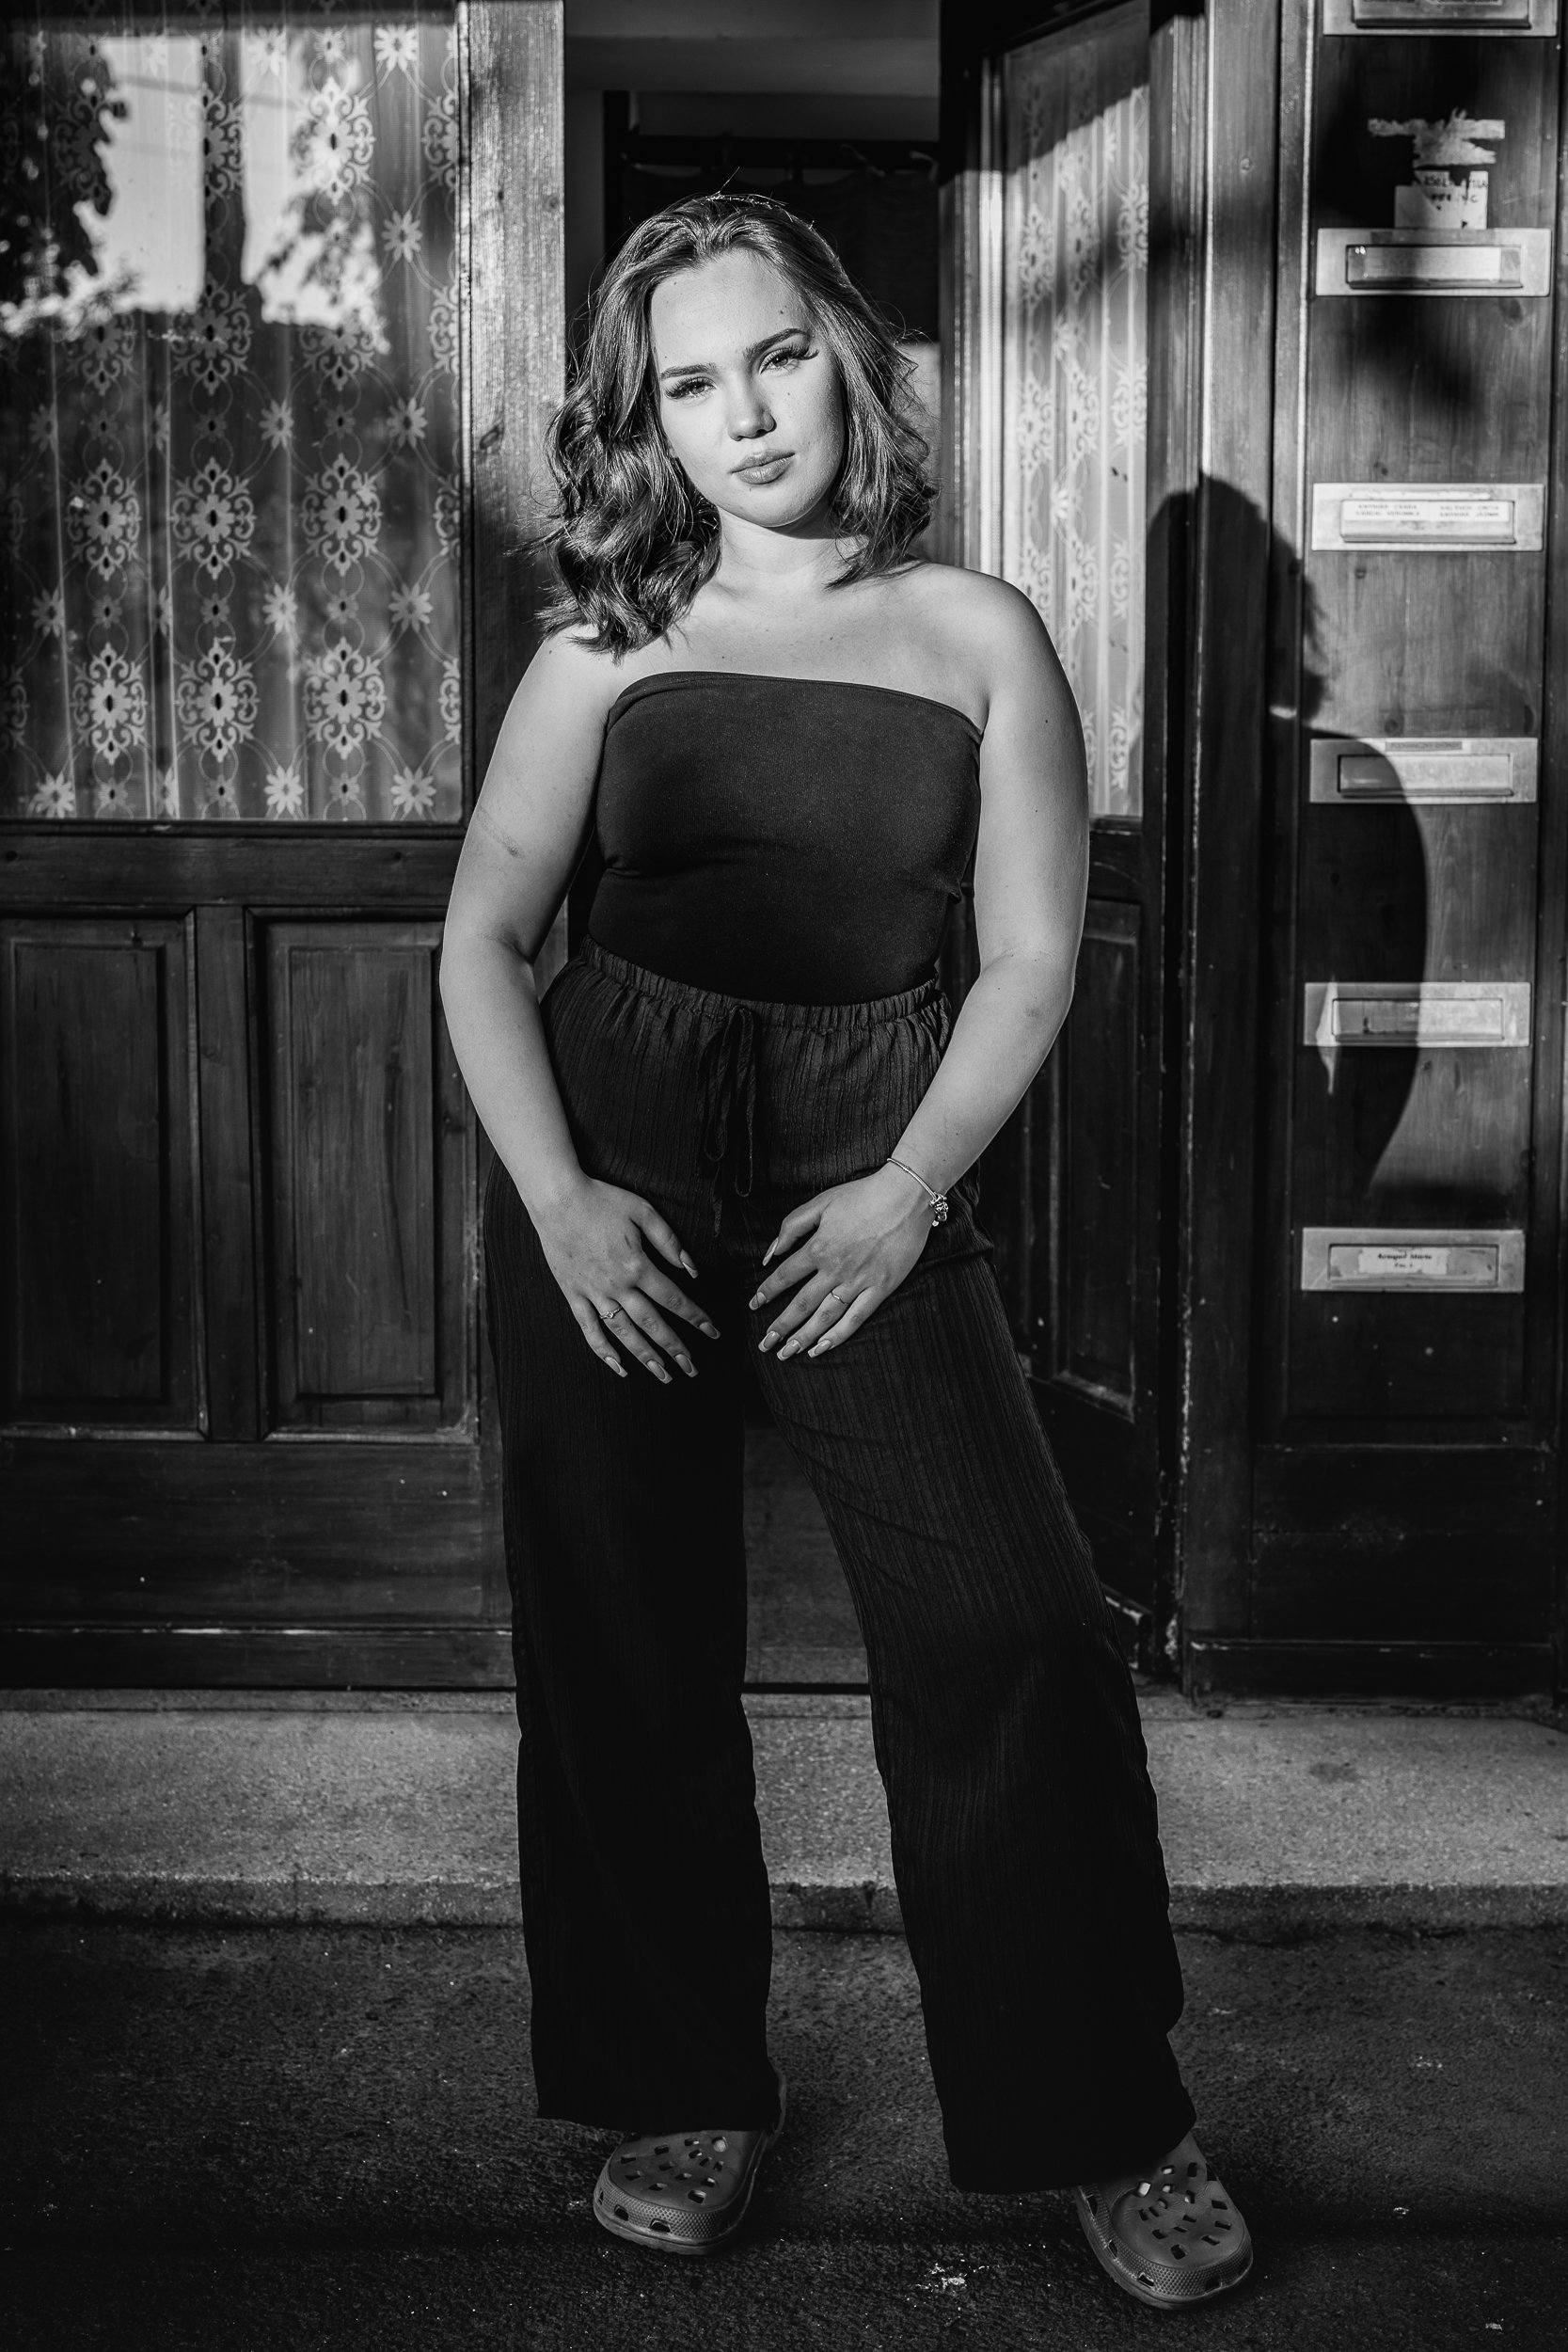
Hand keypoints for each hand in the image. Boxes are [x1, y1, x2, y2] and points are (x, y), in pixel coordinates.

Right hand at [533, 1176, 717, 1380]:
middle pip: (652, 1324)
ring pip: (623, 1333)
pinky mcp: (573, 1295)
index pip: (674, 1299)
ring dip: (645, 1356)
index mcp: (637, 1265)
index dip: (695, 1317)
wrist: (556, 1199)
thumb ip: (669, 1241)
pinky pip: (589, 1329)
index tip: (712, 1332)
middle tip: (692, 1368)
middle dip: (675, 1348)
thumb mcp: (643, 1212)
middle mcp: (617, 1286)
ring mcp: (593, 1293)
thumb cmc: (602, 1200)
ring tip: (664, 1375)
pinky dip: (603, 1350)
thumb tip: (691, 1269)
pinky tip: (618, 1366)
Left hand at [749, 1166, 934, 1361]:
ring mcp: (858, 1281)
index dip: (767, 1292)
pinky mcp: (881, 1288)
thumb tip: (771, 1253)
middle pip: (801, 1304)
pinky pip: (856, 1318)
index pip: (784, 1276)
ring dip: (803, 1336)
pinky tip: (821, 1348)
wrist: (906, 1196)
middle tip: (765, 1343)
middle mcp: (835, 1269)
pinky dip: (837, 1336)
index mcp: (818, 1248)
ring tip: (787, 1352)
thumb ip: (792, 1226)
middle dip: (780, 1326)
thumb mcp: (821, 1203)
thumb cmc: (862, 1195)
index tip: (754, 1305)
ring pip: (825, 1316)